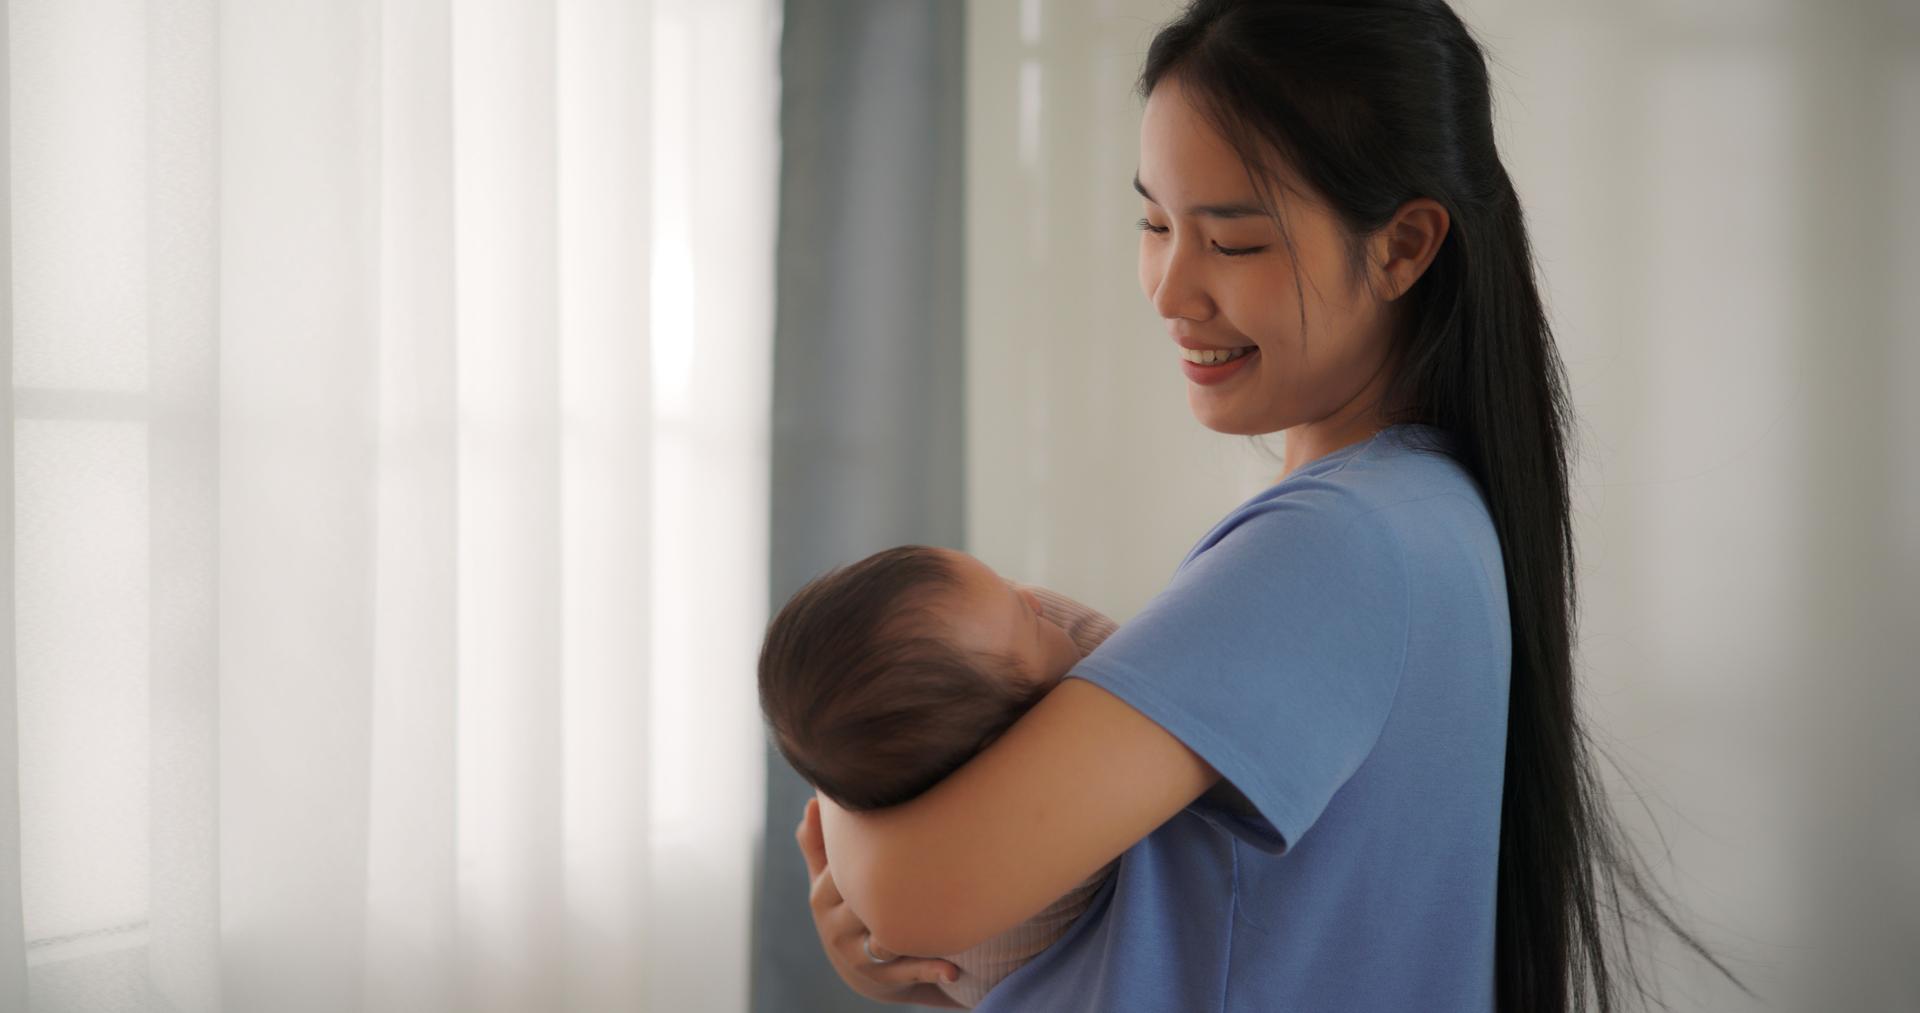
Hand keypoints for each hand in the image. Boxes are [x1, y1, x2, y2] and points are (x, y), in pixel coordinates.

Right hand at [796, 796, 965, 1006]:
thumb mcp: (825, 881)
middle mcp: (835, 928)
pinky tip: (952, 970)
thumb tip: (812, 801)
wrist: (862, 970)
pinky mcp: (885, 979)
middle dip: (892, 890)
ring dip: (914, 934)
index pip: (840, 871)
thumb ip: (817, 844)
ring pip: (886, 939)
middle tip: (929, 866)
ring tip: (946, 918)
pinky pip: (909, 972)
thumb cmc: (846, 910)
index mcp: (821, 897)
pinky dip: (931, 970)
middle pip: (862, 903)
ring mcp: (859, 955)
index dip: (866, 852)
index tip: (901, 826)